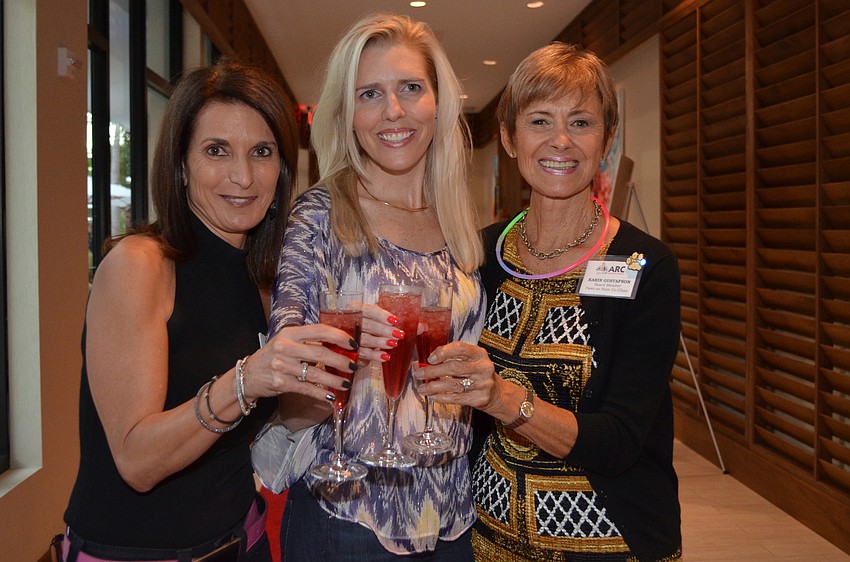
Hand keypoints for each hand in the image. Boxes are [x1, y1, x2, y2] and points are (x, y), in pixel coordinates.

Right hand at [241, 323, 357, 403]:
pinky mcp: (281, 383)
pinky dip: (321, 394)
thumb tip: (339, 345)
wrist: (248, 375)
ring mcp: (282, 366)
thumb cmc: (273, 356)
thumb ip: (308, 341)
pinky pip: (306, 389)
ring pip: (315, 373)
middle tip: (354, 366)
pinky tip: (331, 396)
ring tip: (346, 383)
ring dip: (334, 380)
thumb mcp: (287, 341)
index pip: (319, 330)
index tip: (353, 343)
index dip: (339, 336)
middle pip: (320, 353)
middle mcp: (285, 347)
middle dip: (341, 360)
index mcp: (290, 333)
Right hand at [356, 302, 405, 363]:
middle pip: (367, 324)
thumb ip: (402, 323)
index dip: (380, 315)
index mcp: (357, 310)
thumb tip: (423, 326)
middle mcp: (352, 322)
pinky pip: (363, 353)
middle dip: (383, 329)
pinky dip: (374, 355)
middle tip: (398, 334)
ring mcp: (350, 337)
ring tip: (393, 344)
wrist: (354, 342)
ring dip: (379, 342)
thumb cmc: (372, 328)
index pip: (368, 310)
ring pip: (364, 339)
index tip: (394, 320)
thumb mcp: (384, 322)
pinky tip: (385, 356)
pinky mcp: (352, 352)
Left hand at [412, 341, 498, 409]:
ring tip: (421, 388)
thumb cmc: (475, 373)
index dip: (443, 352)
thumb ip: (450, 358)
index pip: (460, 348)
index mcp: (479, 353)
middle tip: (418, 374)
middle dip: (433, 371)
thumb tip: (422, 362)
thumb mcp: (469, 360)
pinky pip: (457, 398)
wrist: (496, 393)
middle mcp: (483, 367)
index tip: (429, 359)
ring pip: (453, 384)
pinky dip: (442, 397)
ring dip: (434, 386)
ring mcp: (483, 384)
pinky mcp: (480, 399)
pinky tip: (433, 397)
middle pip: (454, 367)